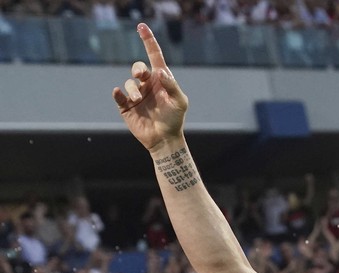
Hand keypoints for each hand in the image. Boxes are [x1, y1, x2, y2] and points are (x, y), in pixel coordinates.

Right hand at [112, 24, 187, 152]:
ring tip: (138, 99)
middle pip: (138, 67)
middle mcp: (147, 84)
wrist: (164, 139)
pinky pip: (118, 95)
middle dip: (138, 69)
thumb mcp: (179, 102)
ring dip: (133, 89)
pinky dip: (118, 93)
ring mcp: (136, 95)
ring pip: (129, 83)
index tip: (141, 26)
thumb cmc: (174, 120)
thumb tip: (160, 72)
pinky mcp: (126, 106)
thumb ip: (172, 86)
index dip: (148, 41)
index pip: (154, 56)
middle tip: (141, 76)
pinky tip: (119, 94)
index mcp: (161, 80)